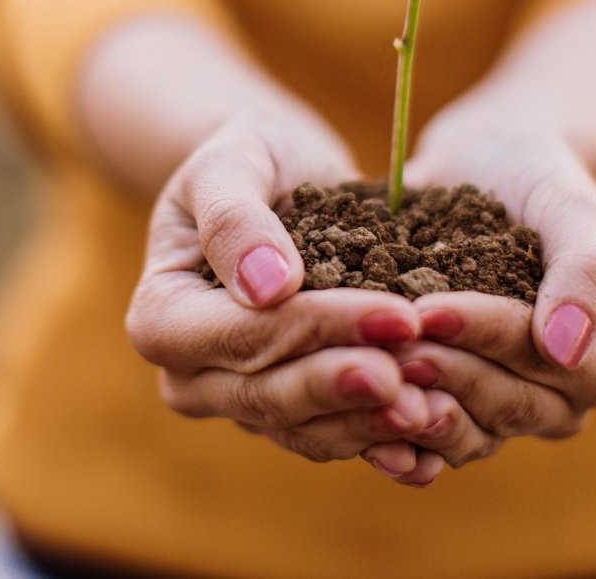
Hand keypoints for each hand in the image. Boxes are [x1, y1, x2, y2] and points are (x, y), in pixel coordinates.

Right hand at [126, 105, 435, 474]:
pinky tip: (431, 433)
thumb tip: (266, 287)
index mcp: (161, 318)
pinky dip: (381, 437)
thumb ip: (235, 219)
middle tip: (416, 377)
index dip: (320, 329)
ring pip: (306, 431)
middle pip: (271, 395)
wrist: (278, 178)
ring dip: (370, 422)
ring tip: (434, 406)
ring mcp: (239, 402)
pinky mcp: (290, 415)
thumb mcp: (232, 162)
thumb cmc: (249, 158)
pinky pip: (334, 437)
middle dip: (348, 385)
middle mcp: (190, 377)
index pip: (243, 335)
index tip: (396, 315)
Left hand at [356, 102, 595, 480]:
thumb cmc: (540, 179)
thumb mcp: (570, 208)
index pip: (553, 366)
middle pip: (505, 407)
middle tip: (384, 345)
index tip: (432, 310)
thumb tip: (568, 350)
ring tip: (362, 377)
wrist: (488, 166)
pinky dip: (391, 437)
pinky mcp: (449, 404)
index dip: (492, 340)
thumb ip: (586, 271)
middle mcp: (559, 399)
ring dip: (413, 412)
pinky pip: (425, 440)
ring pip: (463, 433)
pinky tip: (352, 429)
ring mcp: (501, 408)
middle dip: (443, 374)